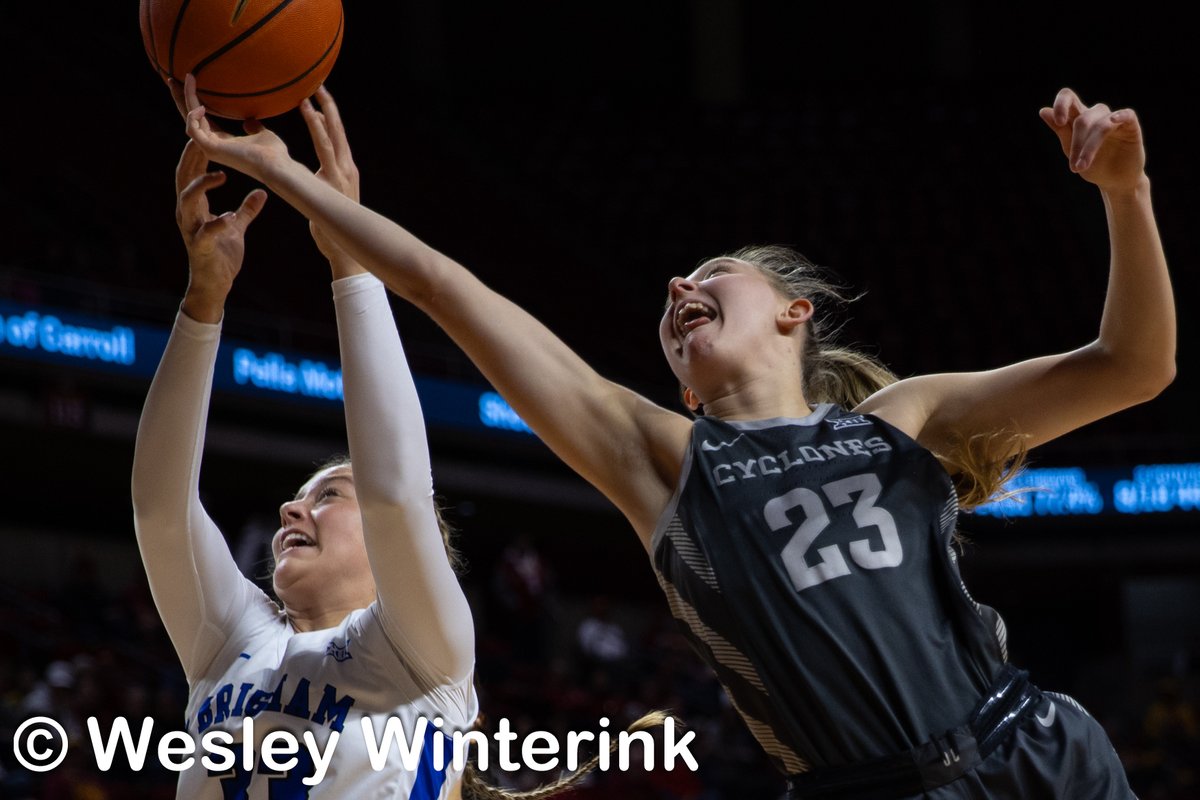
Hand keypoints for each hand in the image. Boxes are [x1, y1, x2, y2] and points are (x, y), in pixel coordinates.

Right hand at [175, 140, 266, 322]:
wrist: (215, 283)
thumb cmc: (222, 253)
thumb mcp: (235, 227)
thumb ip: (246, 209)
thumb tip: (261, 193)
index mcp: (195, 206)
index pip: (192, 173)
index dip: (197, 153)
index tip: (206, 133)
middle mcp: (187, 214)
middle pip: (183, 180)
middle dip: (191, 159)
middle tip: (202, 140)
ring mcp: (191, 230)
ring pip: (186, 202)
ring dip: (201, 187)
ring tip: (220, 176)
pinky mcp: (200, 247)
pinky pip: (204, 233)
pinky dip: (216, 224)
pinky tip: (228, 216)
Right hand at [182, 74, 290, 184]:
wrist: (276, 165)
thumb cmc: (273, 153)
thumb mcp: (261, 134)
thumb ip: (253, 127)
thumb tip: (249, 119)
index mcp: (222, 140)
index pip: (202, 118)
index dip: (194, 102)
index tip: (190, 82)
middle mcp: (212, 143)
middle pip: (190, 116)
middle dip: (181, 97)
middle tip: (172, 78)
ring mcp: (210, 147)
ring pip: (189, 119)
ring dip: (186, 98)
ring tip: (189, 79)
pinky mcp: (210, 149)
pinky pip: (192, 129)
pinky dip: (193, 116)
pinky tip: (201, 105)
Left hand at [299, 85, 364, 276]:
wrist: (344, 247)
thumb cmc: (331, 227)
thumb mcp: (327, 199)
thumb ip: (319, 182)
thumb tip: (304, 173)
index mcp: (344, 170)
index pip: (336, 138)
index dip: (328, 117)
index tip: (318, 99)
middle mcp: (346, 167)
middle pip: (338, 130)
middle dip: (329, 106)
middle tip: (317, 84)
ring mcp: (341, 172)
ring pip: (332, 135)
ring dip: (321, 113)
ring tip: (310, 95)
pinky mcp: (335, 178)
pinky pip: (325, 148)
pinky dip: (319, 128)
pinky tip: (311, 114)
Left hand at [1039, 88, 1145, 193]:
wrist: (1114, 182)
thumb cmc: (1092, 165)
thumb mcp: (1071, 149)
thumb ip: (1060, 129)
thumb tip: (1043, 110)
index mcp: (1079, 118)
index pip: (1069, 97)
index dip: (1062, 104)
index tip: (1059, 121)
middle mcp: (1097, 115)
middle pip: (1083, 119)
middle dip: (1076, 144)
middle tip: (1073, 167)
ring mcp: (1114, 120)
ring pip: (1100, 124)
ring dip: (1089, 146)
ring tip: (1081, 167)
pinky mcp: (1131, 127)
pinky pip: (1127, 114)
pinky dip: (1120, 115)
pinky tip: (1112, 121)